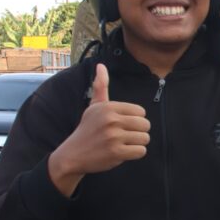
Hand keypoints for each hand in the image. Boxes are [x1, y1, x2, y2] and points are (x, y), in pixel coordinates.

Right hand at [48, 64, 150, 195]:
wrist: (73, 154)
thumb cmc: (87, 129)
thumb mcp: (93, 106)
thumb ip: (100, 86)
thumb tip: (101, 65)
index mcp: (109, 107)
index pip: (141, 111)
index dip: (135, 119)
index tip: (123, 125)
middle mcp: (111, 120)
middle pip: (145, 125)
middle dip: (139, 132)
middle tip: (125, 136)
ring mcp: (114, 137)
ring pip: (145, 138)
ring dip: (137, 143)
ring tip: (124, 144)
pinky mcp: (116, 152)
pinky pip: (141, 151)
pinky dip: (135, 153)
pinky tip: (123, 152)